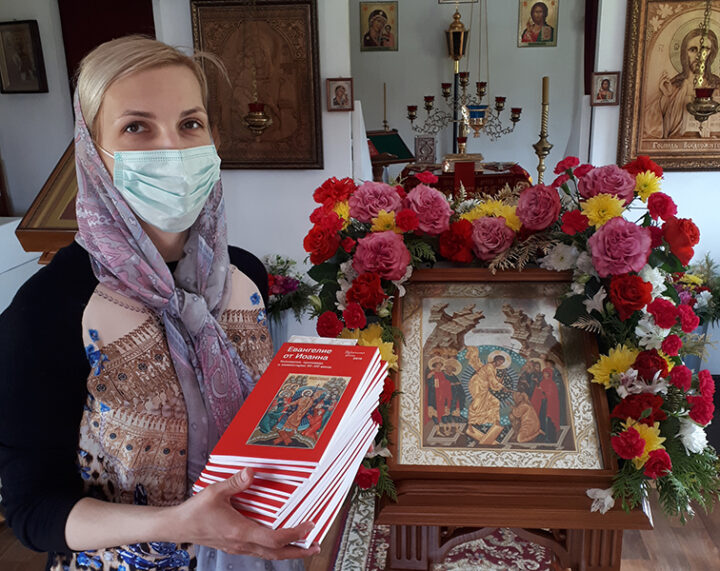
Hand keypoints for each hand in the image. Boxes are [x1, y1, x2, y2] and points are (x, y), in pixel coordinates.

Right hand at [169, 468, 319, 558]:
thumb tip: (251, 472)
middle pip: (276, 553)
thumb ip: (235, 482)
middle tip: (316, 545)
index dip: (294, 534)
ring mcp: (239, 546)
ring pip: (269, 554)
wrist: (178, 527)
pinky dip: (274, 548)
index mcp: (240, 531)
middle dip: (299, 550)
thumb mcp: (214, 492)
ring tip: (304, 545)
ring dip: (288, 551)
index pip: (274, 539)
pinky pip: (260, 550)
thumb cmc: (195, 511)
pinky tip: (279, 541)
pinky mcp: (236, 545)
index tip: (309, 526)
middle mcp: (242, 542)